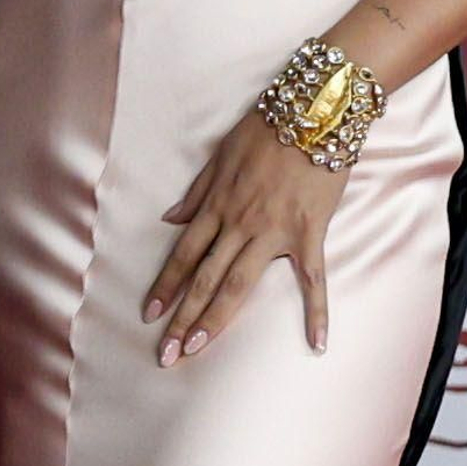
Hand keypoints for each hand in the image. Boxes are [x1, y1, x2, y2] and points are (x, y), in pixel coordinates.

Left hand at [143, 112, 346, 363]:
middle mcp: (239, 223)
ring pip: (239, 283)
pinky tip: (317, 343)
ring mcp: (273, 231)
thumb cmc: (265, 129)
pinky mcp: (308, 233)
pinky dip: (316, 312)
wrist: (312, 112)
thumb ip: (196, 192)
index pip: (184, 254)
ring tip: (197, 349)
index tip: (149, 314)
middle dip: (182, 317)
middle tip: (166, 353)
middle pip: (204, 277)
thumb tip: (169, 219)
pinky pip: (312, 280)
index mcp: (217, 205)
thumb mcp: (220, 154)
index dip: (165, 286)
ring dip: (216, 319)